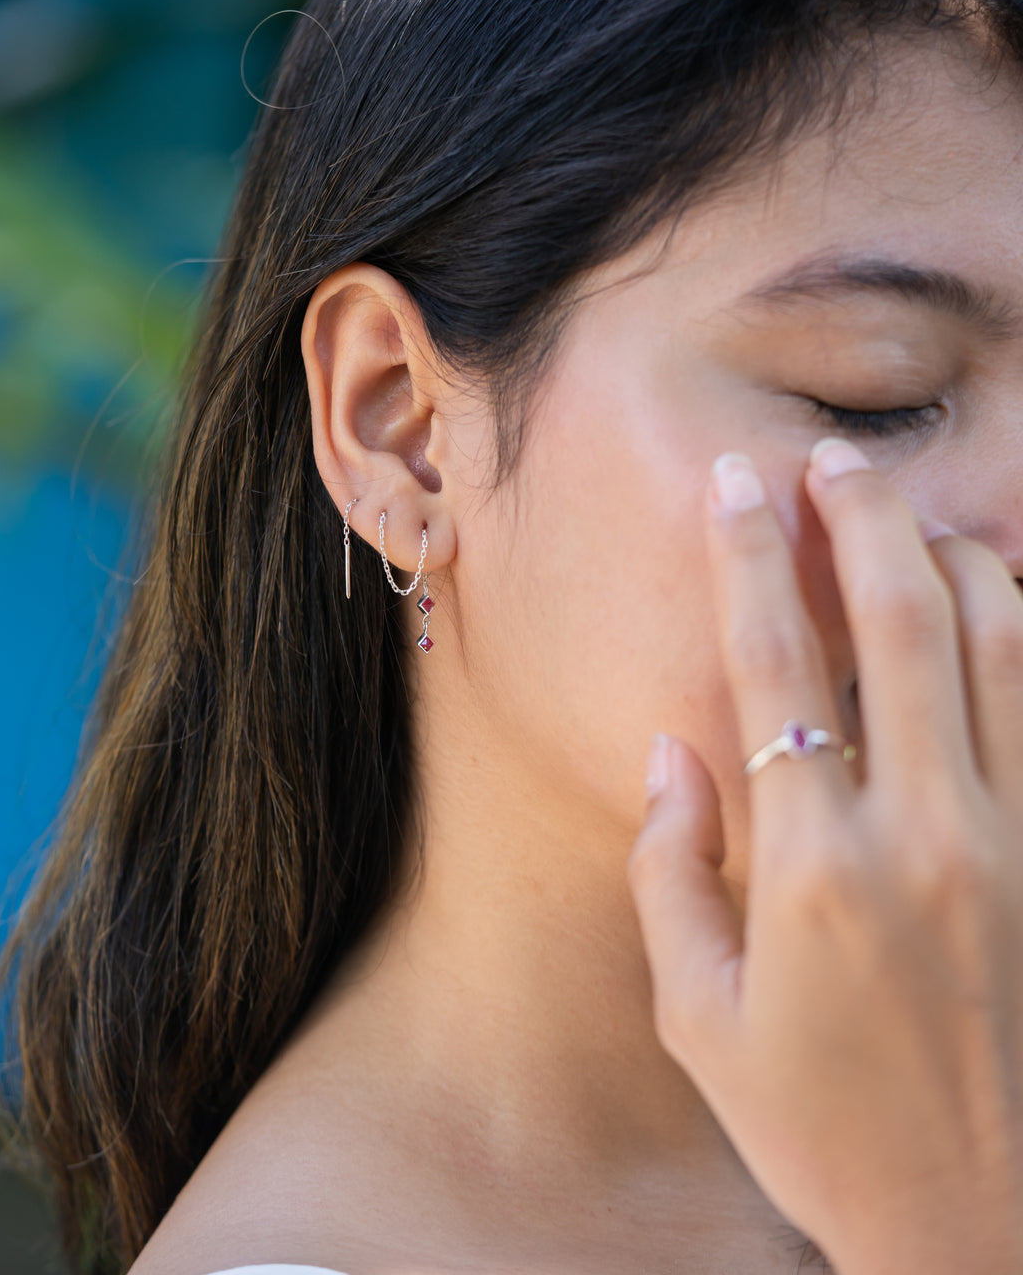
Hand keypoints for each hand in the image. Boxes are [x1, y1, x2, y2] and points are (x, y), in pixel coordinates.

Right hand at [627, 436, 1022, 1274]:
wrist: (989, 1237)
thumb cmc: (828, 1134)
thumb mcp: (702, 1022)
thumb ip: (670, 875)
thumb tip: (672, 751)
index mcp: (813, 869)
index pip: (774, 662)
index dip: (749, 555)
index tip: (737, 484)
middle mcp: (926, 834)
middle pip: (902, 620)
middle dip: (863, 516)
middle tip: (835, 460)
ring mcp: (1017, 844)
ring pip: (1007, 646)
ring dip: (961, 559)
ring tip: (920, 518)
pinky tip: (1009, 605)